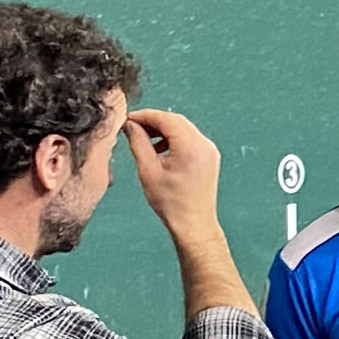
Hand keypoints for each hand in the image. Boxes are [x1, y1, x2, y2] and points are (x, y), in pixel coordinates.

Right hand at [123, 110, 224, 235]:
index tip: (128, 118)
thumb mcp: (147, 170)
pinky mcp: (209, 156)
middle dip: (153, 121)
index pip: (166, 119)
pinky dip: (174, 138)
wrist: (193, 223)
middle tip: (133, 126)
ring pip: (183, 128)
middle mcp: (204, 145)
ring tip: (144, 139)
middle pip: (176, 121)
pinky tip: (159, 149)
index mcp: (191, 147)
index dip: (145, 115)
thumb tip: (130, 126)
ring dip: (163, 129)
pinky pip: (190, 138)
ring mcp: (210, 150)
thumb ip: (138, 143)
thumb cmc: (170, 202)